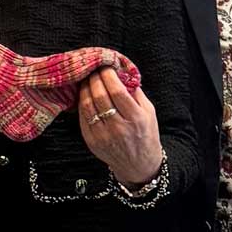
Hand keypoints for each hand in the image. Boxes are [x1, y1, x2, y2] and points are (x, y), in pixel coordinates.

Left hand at [76, 66, 161, 185]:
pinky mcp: (92, 141)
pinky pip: (83, 118)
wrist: (138, 164)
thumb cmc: (145, 135)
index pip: (117, 91)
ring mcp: (103, 135)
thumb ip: (136, 93)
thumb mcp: (149, 112)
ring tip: (87, 80)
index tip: (106, 67)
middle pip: (100, 96)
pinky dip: (82, 104)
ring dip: (85, 89)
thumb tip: (122, 73)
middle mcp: (118, 127)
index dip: (108, 76)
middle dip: (95, 79)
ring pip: (88, 106)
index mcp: (135, 118)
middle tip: (93, 70)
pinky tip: (84, 95)